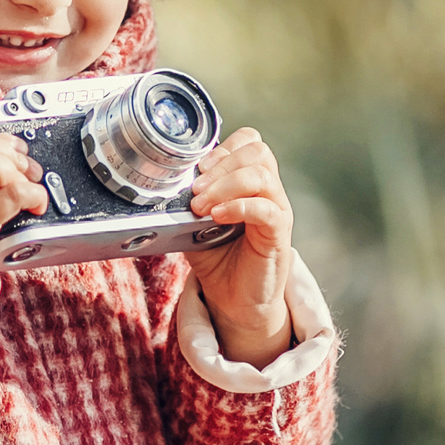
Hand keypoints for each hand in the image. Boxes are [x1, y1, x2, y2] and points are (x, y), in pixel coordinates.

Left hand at [186, 128, 294, 368]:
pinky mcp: (278, 235)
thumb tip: (166, 186)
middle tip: (195, 190)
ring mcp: (277, 211)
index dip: (223, 147)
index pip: (249, 142)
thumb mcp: (194, 225)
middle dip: (221, 164)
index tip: (197, 167)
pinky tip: (216, 217)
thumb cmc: (218, 260)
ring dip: (224, 185)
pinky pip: (266, 210)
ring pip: (262, 175)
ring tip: (201, 206)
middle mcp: (268, 192)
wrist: (235, 302)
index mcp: (250, 182)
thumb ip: (188, 202)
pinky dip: (238, 207)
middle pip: (258, 152)